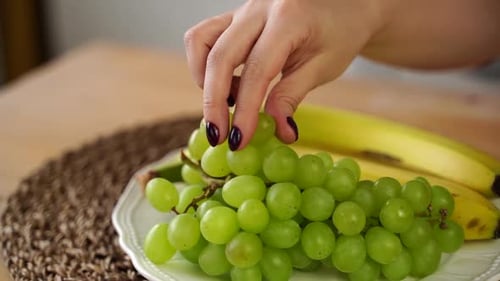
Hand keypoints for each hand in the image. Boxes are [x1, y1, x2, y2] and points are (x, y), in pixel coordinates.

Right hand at [184, 0, 387, 149]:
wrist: (345, 3)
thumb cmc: (341, 32)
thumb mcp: (324, 66)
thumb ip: (293, 95)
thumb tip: (278, 132)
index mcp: (288, 19)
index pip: (257, 70)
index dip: (246, 110)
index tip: (240, 141)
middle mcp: (258, 8)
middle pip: (219, 57)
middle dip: (213, 102)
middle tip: (219, 136)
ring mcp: (243, 9)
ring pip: (201, 41)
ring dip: (205, 79)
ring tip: (227, 103)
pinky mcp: (235, 15)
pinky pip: (206, 37)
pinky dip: (207, 65)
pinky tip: (231, 84)